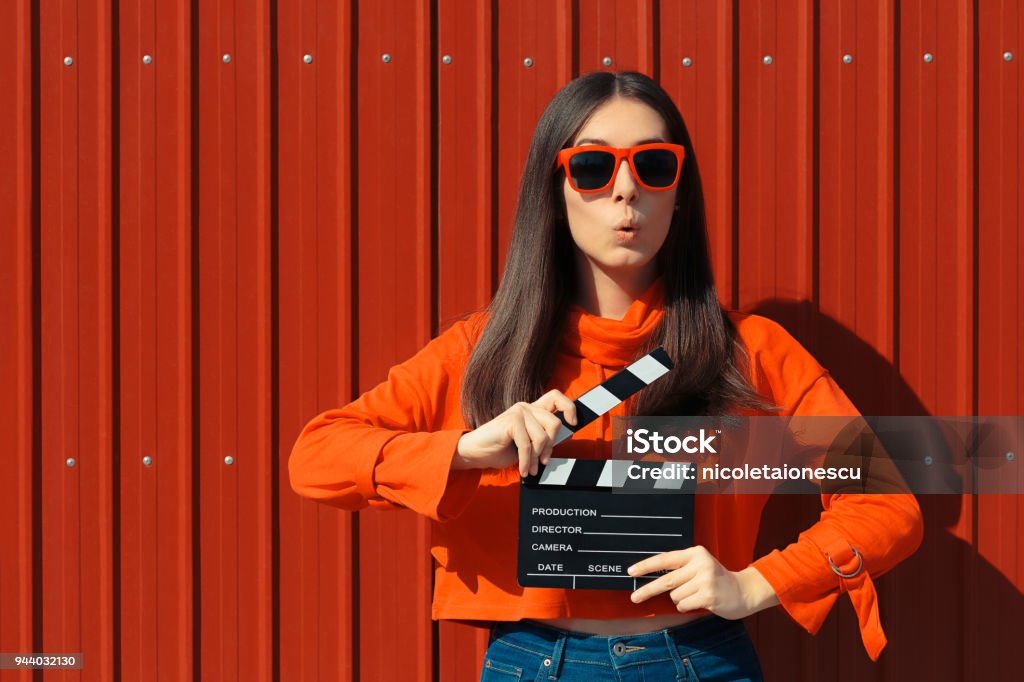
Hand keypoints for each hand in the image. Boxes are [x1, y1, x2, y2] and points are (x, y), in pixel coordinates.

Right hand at [453, 390, 577, 476]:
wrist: (476, 453)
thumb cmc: (501, 449)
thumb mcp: (528, 443)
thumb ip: (543, 438)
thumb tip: (566, 438)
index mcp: (533, 409)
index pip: (557, 397)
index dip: (569, 408)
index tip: (573, 423)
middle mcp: (526, 407)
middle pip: (554, 423)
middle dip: (550, 446)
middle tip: (542, 461)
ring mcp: (518, 411)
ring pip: (542, 437)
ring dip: (536, 459)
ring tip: (530, 469)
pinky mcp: (511, 421)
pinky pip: (527, 445)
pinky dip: (526, 461)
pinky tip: (523, 470)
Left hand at [627, 546, 778, 619]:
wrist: (744, 591)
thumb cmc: (716, 580)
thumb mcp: (699, 566)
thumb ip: (680, 569)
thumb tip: (652, 578)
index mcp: (695, 553)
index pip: (665, 559)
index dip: (646, 566)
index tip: (631, 572)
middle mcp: (700, 563)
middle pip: (665, 580)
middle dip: (648, 590)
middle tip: (634, 597)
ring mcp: (705, 579)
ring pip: (675, 595)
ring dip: (681, 599)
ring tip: (696, 594)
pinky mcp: (708, 595)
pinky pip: (683, 605)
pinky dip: (687, 606)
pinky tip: (700, 601)